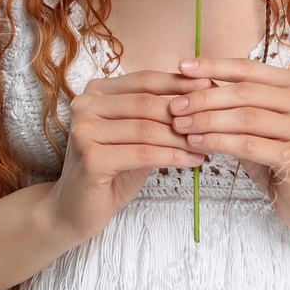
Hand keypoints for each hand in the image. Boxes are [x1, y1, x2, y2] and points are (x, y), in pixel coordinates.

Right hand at [49, 69, 213, 242]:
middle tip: (214, 121)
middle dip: (184, 113)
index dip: (178, 83)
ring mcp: (84, 130)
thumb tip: (201, 94)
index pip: (144, 80)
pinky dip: (172, 157)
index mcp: (96, 91)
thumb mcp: (135, 135)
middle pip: (146, 103)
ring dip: (182, 137)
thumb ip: (155, 115)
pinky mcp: (91, 158)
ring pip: (146, 129)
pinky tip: (193, 161)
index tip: (211, 85)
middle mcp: (85, 105)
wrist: (75, 209)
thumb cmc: (111, 170)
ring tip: (208, 144)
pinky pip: (142, 154)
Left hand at [168, 56, 289, 231]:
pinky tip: (197, 143)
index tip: (182, 66)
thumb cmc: (275, 152)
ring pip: (246, 118)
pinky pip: (249, 145)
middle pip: (245, 92)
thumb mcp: (254, 122)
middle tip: (174, 106)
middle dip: (204, 98)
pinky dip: (219, 142)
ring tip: (180, 125)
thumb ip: (231, 101)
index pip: (248, 68)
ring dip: (207, 121)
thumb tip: (191, 80)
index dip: (214, 66)